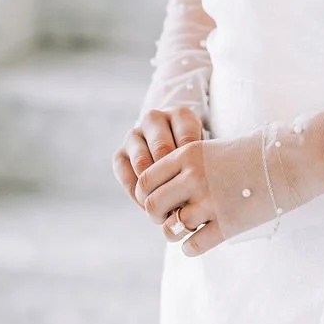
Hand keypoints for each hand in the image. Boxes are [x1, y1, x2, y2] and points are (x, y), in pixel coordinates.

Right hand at [112, 105, 205, 241]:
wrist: (172, 147)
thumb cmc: (197, 154)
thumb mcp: (204, 153)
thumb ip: (201, 165)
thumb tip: (193, 195)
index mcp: (180, 115)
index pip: (187, 140)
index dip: (192, 170)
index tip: (199, 190)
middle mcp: (154, 119)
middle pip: (162, 149)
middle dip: (172, 179)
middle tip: (183, 203)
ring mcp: (134, 135)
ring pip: (141, 162)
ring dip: (153, 188)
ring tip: (166, 208)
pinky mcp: (120, 153)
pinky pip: (125, 174)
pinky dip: (137, 193)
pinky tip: (149, 206)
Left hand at [132, 127, 282, 256]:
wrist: (296, 158)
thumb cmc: (259, 151)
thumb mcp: (215, 149)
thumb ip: (189, 166)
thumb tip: (169, 189)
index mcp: (188, 154)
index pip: (145, 181)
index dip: (147, 194)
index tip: (161, 198)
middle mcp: (194, 178)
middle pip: (151, 207)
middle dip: (158, 215)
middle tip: (171, 215)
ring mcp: (210, 202)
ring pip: (170, 229)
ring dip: (174, 233)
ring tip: (187, 228)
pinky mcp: (228, 225)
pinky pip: (193, 246)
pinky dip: (191, 247)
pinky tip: (202, 239)